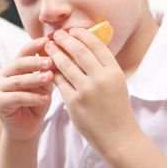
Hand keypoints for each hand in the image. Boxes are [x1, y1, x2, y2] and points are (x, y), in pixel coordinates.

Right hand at [0, 37, 54, 141]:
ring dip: (35, 79)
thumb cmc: (36, 102)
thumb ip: (48, 72)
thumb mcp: (44, 85)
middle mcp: (4, 74)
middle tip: (50, 61)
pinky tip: (45, 98)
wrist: (26, 127)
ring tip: (49, 78)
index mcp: (14, 66)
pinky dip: (32, 98)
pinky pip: (17, 97)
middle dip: (35, 62)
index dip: (34, 46)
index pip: (23, 52)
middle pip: (19, 64)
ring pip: (18, 81)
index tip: (48, 40)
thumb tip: (59, 56)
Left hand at [45, 28, 138, 154]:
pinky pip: (59, 81)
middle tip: (56, 34)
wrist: (118, 137)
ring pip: (65, 64)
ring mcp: (87, 90)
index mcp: (114, 72)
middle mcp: (101, 79)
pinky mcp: (74, 102)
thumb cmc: (116, 108)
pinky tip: (48, 66)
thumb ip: (103, 66)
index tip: (73, 30)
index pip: (97, 45)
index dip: (83, 34)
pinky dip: (52, 71)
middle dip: (65, 39)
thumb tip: (86, 45)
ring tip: (48, 46)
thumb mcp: (116, 83)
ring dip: (54, 52)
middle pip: (79, 50)